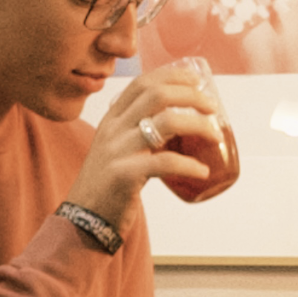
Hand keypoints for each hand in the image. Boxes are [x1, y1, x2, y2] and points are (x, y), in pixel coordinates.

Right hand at [63, 63, 220, 232]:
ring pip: (166, 122)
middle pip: (157, 94)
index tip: (197, 81)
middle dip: (192, 96)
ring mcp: (118, 151)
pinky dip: (190, 165)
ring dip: (199, 126)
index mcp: (112, 119)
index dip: (172, 75)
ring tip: (215, 136)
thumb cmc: (108, 186)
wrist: (82, 221)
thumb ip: (138, 134)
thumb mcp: (117, 149)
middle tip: (212, 108)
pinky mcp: (124, 175)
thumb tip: (181, 126)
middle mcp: (113, 129)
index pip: (142, 83)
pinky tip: (202, 171)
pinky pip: (165, 163)